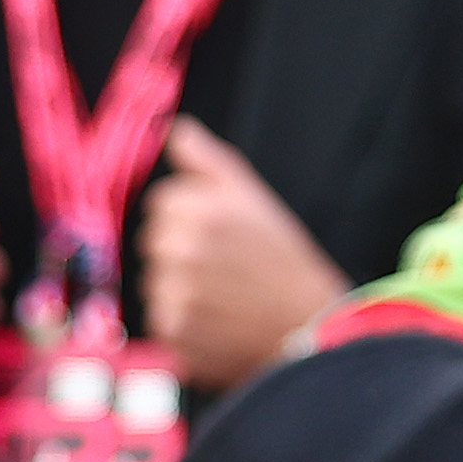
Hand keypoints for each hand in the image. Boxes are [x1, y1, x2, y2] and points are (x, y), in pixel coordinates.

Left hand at [138, 119, 341, 389]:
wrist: (309, 323)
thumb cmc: (283, 258)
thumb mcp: (254, 197)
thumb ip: (207, 160)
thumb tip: (175, 129)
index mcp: (202, 211)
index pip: (163, 202)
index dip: (191, 215)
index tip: (221, 234)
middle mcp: (183, 251)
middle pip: (154, 241)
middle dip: (180, 250)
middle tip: (223, 266)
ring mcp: (175, 294)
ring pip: (155, 280)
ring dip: (179, 287)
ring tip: (222, 295)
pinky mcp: (173, 332)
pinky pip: (159, 319)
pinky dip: (182, 322)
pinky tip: (216, 320)